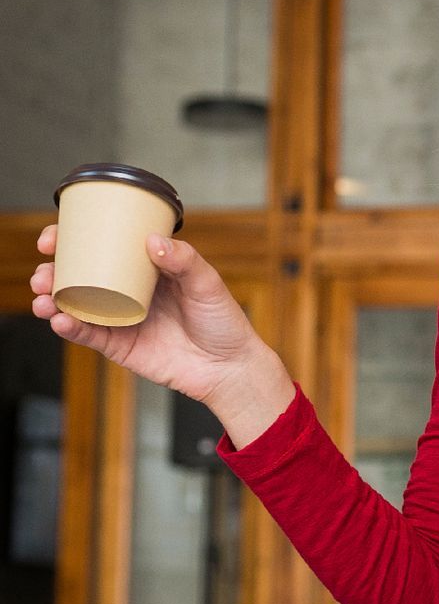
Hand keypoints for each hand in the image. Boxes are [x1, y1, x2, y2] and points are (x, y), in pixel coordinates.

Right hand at [29, 223, 270, 406]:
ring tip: (43, 295)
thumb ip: (184, 261)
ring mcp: (120, 318)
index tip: (54, 237)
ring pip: (75, 305)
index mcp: (145, 269)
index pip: (102, 248)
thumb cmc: (223, 321)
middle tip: (44, 270)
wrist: (230, 367)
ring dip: (51, 298)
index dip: (73, 240)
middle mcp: (126, 291)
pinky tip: (59, 319)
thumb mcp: (207, 284)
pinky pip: (87, 335)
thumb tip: (153, 241)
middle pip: (79, 276)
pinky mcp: (119, 346)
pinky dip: (69, 327)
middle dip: (52, 271)